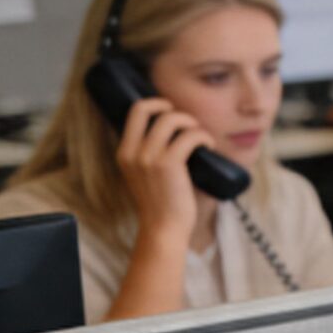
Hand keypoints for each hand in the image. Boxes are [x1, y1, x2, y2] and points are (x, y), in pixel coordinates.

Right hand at [113, 97, 209, 236]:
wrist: (163, 229)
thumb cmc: (161, 202)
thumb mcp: (144, 174)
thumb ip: (148, 153)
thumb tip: (170, 130)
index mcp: (124, 152)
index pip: (135, 111)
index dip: (156, 104)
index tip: (172, 113)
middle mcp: (132, 152)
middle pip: (147, 107)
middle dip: (172, 108)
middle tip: (189, 123)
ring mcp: (148, 157)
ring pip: (172, 119)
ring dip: (192, 123)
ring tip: (201, 137)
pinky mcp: (168, 164)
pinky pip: (190, 136)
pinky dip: (204, 136)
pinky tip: (209, 146)